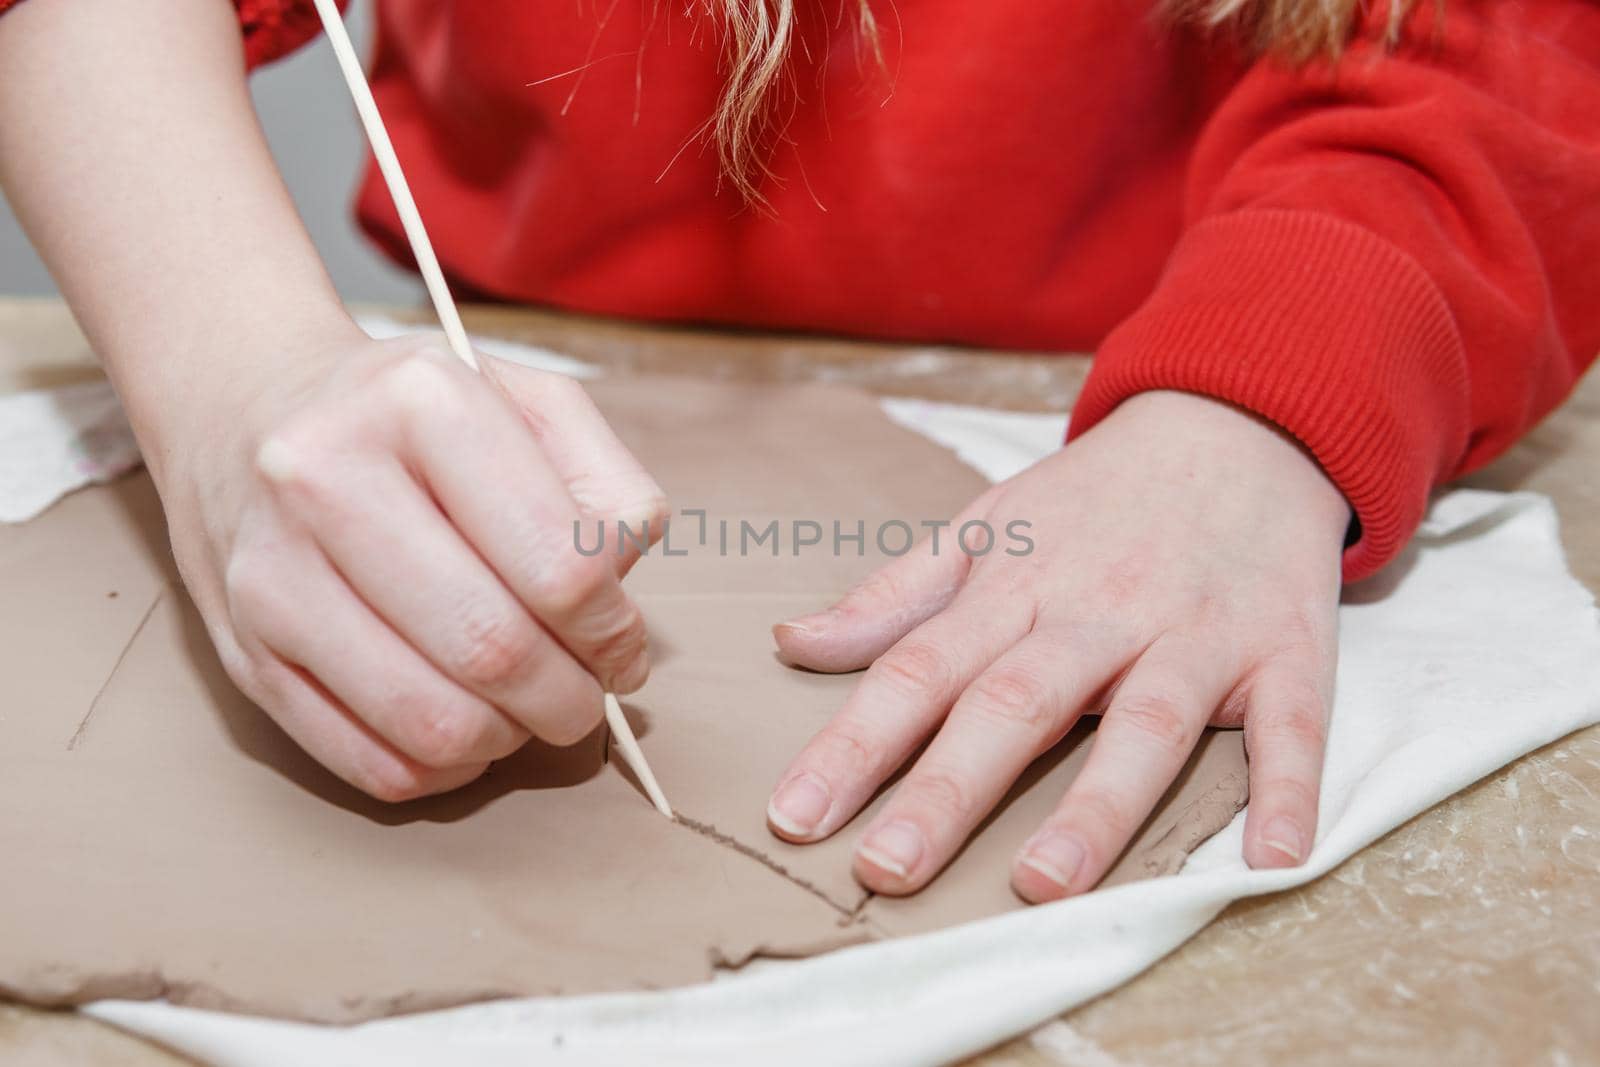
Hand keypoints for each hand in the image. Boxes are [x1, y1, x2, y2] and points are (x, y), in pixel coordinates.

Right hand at [154, 324, 665, 801]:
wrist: (242, 410)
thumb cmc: (412, 421)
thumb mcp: (527, 403)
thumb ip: (606, 487)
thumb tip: (618, 594)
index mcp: (421, 403)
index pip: (559, 566)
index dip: (613, 631)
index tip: (624, 648)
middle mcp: (327, 478)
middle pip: (493, 650)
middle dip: (568, 699)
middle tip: (586, 696)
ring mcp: (272, 572)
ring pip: (431, 723)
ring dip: (507, 739)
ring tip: (525, 711)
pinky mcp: (243, 653)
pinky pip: (370, 763)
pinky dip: (441, 769)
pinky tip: (463, 728)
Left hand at [766, 391, 1349, 900]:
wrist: (1237, 425)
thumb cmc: (1095, 498)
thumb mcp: (986, 526)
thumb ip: (896, 595)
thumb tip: (795, 646)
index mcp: (1016, 587)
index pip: (918, 670)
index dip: (855, 743)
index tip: (796, 815)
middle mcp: (1099, 613)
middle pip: (1015, 705)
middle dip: (947, 790)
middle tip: (887, 871)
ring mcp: (1194, 635)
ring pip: (1144, 726)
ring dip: (1095, 807)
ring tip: (1041, 886)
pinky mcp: (1284, 653)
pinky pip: (1291, 728)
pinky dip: (1288, 790)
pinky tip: (1271, 860)